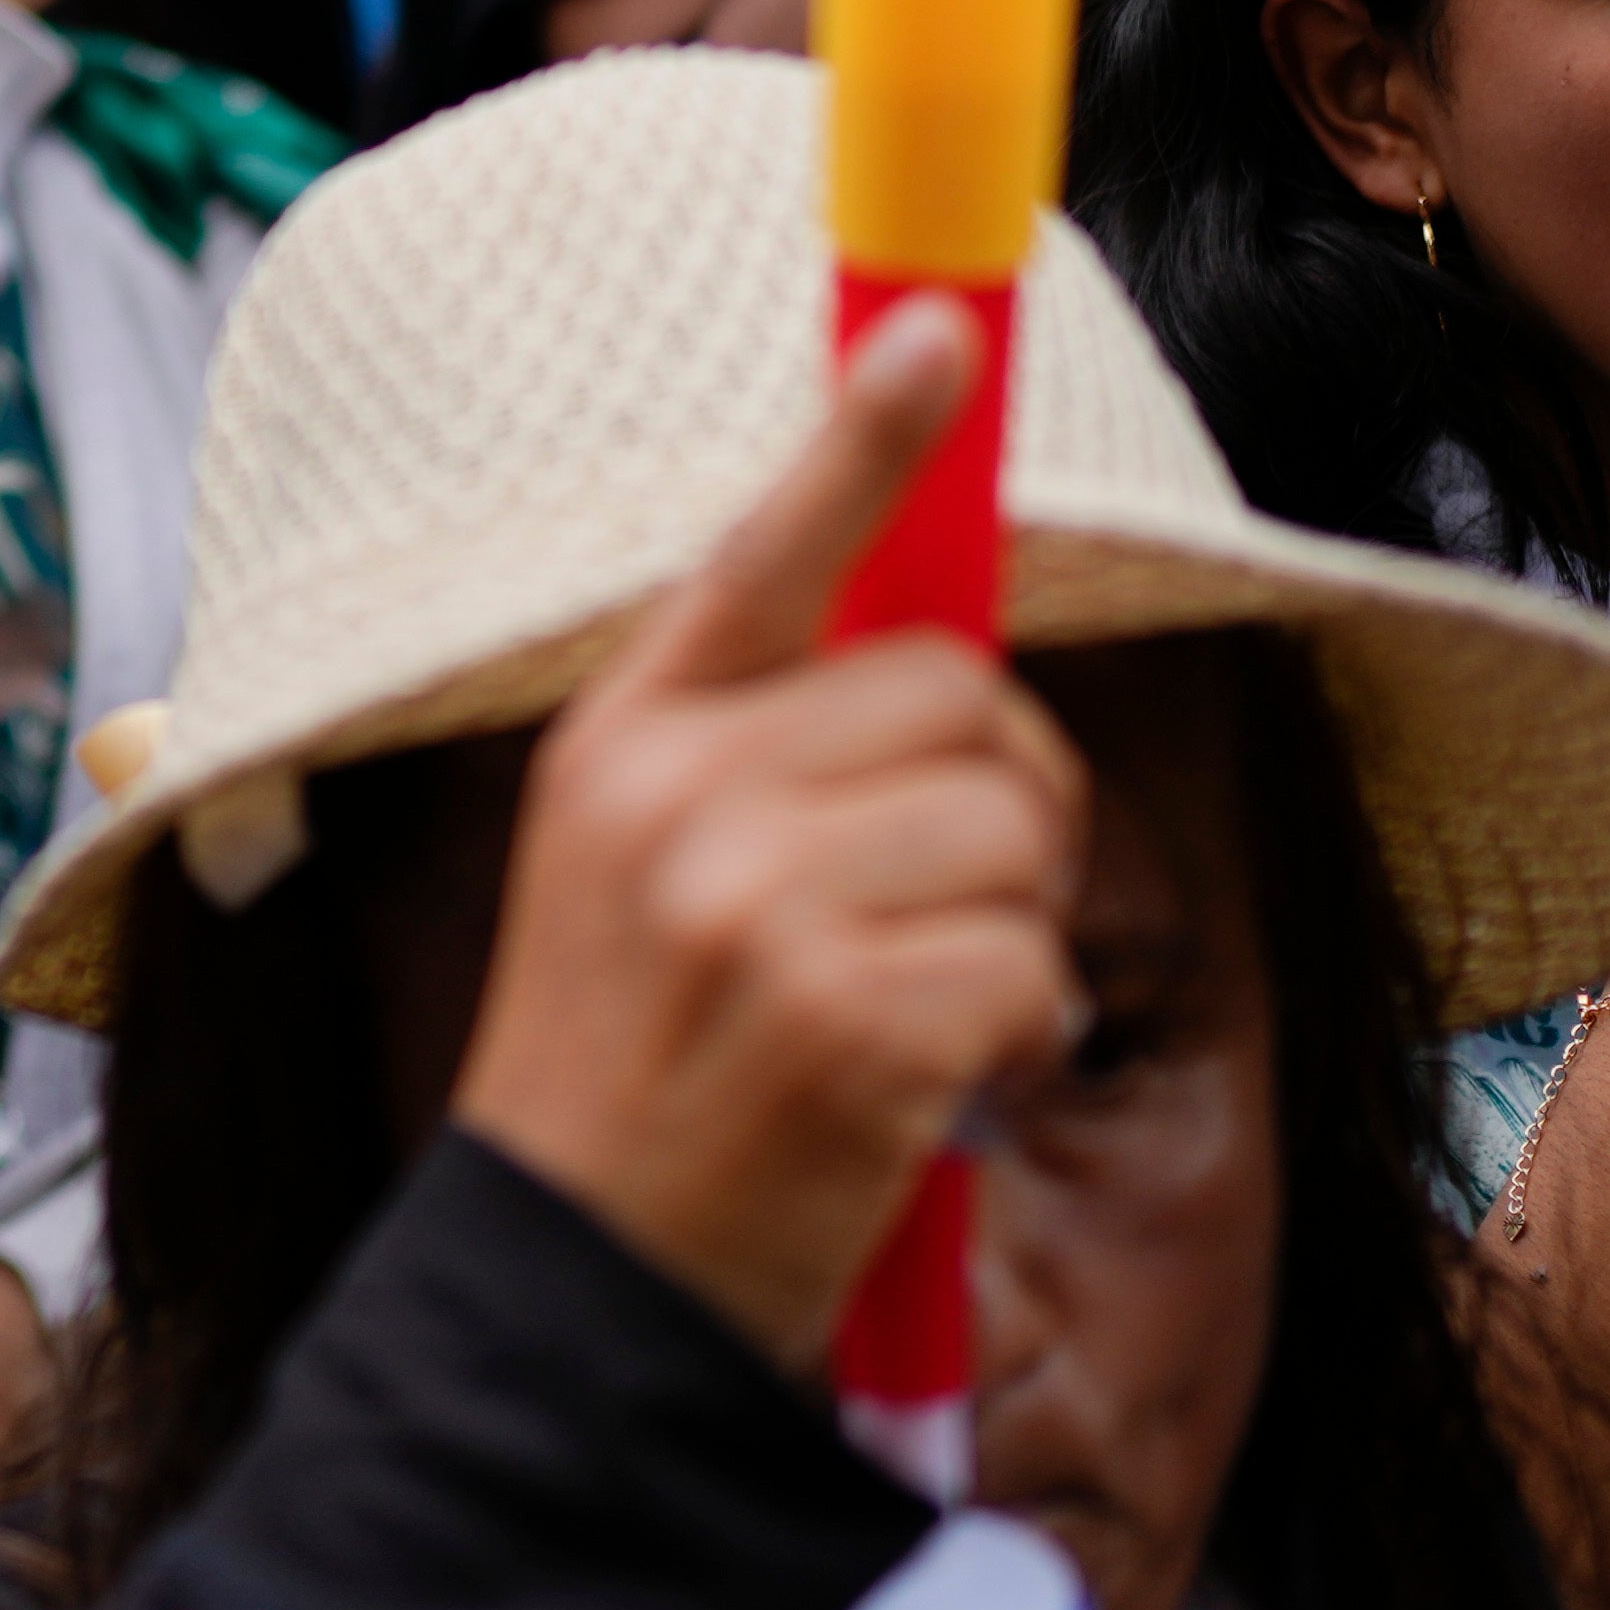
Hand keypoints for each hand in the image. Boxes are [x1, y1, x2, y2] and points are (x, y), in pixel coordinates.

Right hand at [454, 301, 1087, 1363]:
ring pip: (1018, 829)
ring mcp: (762, 904)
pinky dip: (1017, 1040)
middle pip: (964, 698)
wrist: (574, 1285)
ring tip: (911, 1018)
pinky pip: (1034, 967)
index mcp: (620, 736)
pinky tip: (924, 1097)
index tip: (937, 325)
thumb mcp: (631, 871)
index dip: (860, 435)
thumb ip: (752, 754)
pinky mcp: (852, 1019)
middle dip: (1001, 804)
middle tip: (932, 915)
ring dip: (1013, 936)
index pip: (761, 552)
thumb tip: (945, 673)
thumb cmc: (637, 1072)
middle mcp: (680, 794)